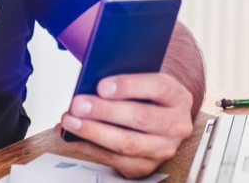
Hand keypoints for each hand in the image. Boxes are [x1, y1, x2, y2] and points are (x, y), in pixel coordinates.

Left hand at [57, 73, 194, 178]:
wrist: (160, 123)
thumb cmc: (148, 99)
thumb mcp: (145, 83)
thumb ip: (125, 81)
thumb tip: (92, 84)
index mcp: (178, 97)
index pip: (158, 88)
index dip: (129, 86)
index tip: (102, 86)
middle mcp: (176, 125)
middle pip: (141, 118)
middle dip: (105, 111)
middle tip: (78, 105)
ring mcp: (163, 149)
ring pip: (127, 143)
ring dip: (93, 132)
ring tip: (71, 121)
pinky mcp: (146, 166)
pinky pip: (115, 160)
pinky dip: (90, 147)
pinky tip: (74, 137)